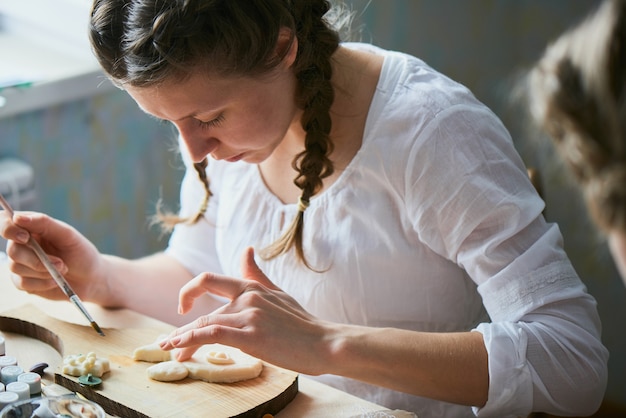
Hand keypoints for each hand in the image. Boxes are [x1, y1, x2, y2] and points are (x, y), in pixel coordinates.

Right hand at [0, 211, 103, 301]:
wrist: (91, 279)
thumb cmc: (81, 253)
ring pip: (16, 267)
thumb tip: (18, 217)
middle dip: (36, 259)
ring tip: (62, 270)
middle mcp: (22, 244)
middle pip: (12, 250)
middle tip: (61, 263)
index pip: (6, 222)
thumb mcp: (68, 236)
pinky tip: (55, 281)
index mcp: (32, 227)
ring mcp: (22, 263)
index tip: (25, 237)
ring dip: (42, 271)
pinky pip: (22, 283)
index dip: (8, 229)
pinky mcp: (24, 281)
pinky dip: (41, 283)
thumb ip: (45, 224)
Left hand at [160, 247, 333, 375]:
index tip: (182, 308)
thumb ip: (257, 274)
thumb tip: (246, 249)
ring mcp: (249, 315)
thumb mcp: (278, 293)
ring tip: (171, 354)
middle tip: (169, 346)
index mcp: (252, 287)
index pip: (210, 280)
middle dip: (182, 332)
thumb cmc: (303, 324)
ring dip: (182, 342)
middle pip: (204, 313)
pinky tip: (178, 350)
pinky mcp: (251, 336)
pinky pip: (212, 335)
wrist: (326, 343)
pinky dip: (190, 341)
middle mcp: (248, 297)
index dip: (189, 291)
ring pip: (204, 325)